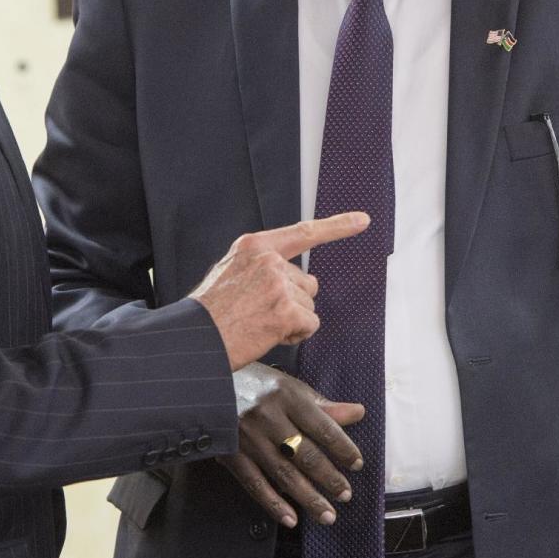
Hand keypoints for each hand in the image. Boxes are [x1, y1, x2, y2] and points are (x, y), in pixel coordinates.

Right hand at [189, 213, 368, 370]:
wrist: (196, 336)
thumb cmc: (210, 310)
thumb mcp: (231, 269)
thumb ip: (262, 265)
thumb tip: (299, 279)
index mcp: (254, 245)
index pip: (303, 232)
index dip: (337, 226)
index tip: (362, 220)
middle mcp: (269, 260)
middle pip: (307, 283)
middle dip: (292, 301)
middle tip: (259, 312)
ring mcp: (279, 284)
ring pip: (309, 306)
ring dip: (292, 320)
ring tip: (259, 323)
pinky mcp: (286, 311)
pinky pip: (310, 325)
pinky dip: (295, 334)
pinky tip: (269, 334)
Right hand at [218, 363, 363, 528]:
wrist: (208, 384)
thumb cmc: (253, 382)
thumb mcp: (289, 385)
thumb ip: (323, 404)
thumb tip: (357, 413)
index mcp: (285, 394)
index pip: (322, 426)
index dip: (343, 448)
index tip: (356, 463)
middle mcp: (267, 415)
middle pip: (305, 453)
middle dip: (329, 478)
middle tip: (345, 494)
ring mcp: (248, 436)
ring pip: (283, 473)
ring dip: (308, 497)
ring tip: (327, 513)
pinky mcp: (231, 452)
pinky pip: (255, 483)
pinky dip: (274, 503)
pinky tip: (290, 517)